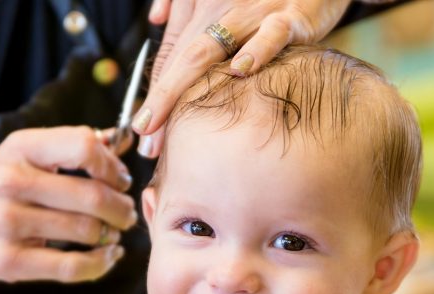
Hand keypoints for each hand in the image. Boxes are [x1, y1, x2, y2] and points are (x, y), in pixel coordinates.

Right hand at [0, 126, 136, 293]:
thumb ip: (72, 146)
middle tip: (126, 213)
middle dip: (122, 207)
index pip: (84, 146)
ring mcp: (6, 223)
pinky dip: (101, 263)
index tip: (120, 180)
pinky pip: (72, 266)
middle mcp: (10, 182)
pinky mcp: (8, 261)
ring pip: (88, 230)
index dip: (114, 167)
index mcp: (19, 148)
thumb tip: (123, 140)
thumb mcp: (23, 155)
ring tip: (113, 232)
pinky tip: (108, 256)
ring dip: (112, 234)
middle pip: (94, 195)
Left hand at [133, 0, 352, 157]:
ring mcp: (253, 12)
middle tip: (148, 140)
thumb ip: (184, 2)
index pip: (172, 55)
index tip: (144, 129)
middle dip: (160, 101)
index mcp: (202, 6)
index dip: (155, 93)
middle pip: (181, 58)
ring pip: (209, 48)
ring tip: (168, 126)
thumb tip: (157, 18)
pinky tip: (240, 71)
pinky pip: (271, 34)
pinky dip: (256, 51)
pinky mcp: (290, 16)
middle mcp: (220, 8)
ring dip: (182, 88)